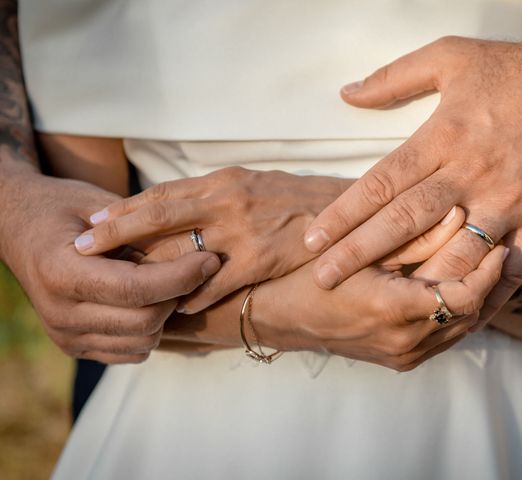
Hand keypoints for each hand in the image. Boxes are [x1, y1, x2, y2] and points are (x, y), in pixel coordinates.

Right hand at [1, 173, 219, 362]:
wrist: (18, 228)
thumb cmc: (62, 208)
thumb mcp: (97, 205)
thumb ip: (140, 230)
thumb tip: (194, 248)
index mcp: (61, 273)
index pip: (136, 289)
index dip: (181, 276)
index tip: (210, 259)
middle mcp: (59, 313)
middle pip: (145, 322)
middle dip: (179, 295)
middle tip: (195, 268)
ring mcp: (65, 335)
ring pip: (143, 342)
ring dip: (166, 314)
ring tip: (170, 282)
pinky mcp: (75, 346)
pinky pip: (131, 352)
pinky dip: (151, 330)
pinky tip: (151, 301)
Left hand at [76, 167, 350, 311]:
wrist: (346, 210)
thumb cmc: (295, 197)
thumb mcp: (252, 183)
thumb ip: (215, 194)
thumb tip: (177, 206)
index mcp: (224, 180)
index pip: (164, 193)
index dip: (125, 207)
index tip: (93, 220)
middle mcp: (228, 200)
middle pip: (160, 215)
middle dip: (117, 232)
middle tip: (81, 247)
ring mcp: (244, 230)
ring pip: (184, 251)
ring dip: (150, 271)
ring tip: (120, 285)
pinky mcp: (262, 258)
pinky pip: (219, 283)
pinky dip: (195, 296)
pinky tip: (176, 307)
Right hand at [250, 246, 508, 370]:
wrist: (281, 317)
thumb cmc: (312, 275)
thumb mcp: (361, 250)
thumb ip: (415, 236)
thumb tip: (460, 215)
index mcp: (394, 311)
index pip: (464, 297)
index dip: (487, 272)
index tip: (499, 246)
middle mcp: (404, 342)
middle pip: (469, 315)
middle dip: (487, 283)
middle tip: (497, 250)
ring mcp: (402, 357)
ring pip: (460, 330)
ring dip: (475, 301)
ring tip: (483, 268)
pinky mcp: (399, 360)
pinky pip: (443, 339)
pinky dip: (456, 315)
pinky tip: (457, 289)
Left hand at [303, 36, 521, 326]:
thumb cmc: (513, 69)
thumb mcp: (449, 57)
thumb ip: (393, 78)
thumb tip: (346, 94)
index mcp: (443, 138)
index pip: (381, 182)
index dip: (343, 214)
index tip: (314, 239)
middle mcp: (471, 174)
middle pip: (405, 222)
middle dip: (360, 254)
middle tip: (324, 279)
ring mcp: (509, 200)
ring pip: (456, 253)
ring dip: (419, 282)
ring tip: (383, 303)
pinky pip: (514, 265)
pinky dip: (488, 292)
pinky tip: (461, 312)